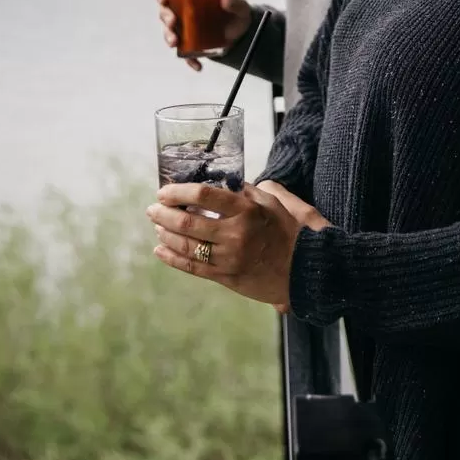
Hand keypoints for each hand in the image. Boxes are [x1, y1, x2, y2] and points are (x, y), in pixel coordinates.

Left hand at [147, 181, 312, 308]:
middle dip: (164, 214)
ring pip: (186, 246)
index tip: (164, 191)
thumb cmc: (292, 233)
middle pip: (188, 221)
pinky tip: (160, 249)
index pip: (204, 194)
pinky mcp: (227, 278)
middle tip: (152, 209)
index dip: (178, 191)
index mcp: (247, 210)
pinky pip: (193, 268)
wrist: (307, 272)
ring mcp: (230, 258)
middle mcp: (236, 234)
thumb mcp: (275, 202)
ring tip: (157, 226)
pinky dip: (172, 258)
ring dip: (166, 234)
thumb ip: (248, 190)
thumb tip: (225, 182)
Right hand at [155, 0, 252, 71]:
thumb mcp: (240, 8)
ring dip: (169, 37)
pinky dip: (190, 61)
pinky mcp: (189, 47)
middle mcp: (182, 13)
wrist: (241, 36)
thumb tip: (225, 0)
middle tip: (172, 21)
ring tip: (175, 42)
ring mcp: (184, 31)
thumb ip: (235, 3)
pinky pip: (185, 55)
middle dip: (166, 17)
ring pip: (169, 33)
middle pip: (165, 12)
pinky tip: (198, 65)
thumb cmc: (235, 15)